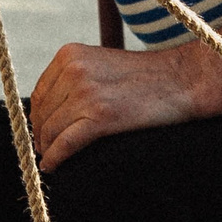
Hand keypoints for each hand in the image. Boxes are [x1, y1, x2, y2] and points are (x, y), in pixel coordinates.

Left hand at [28, 40, 221, 169]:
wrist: (183, 80)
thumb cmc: (146, 77)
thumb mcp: (101, 65)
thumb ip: (74, 79)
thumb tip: (48, 111)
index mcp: (70, 54)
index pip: (40, 92)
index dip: (38, 117)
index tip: (41, 132)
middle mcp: (73, 69)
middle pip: (41, 111)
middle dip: (41, 134)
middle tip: (44, 150)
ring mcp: (86, 92)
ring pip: (50, 129)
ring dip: (46, 148)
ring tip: (49, 159)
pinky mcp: (100, 117)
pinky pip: (65, 143)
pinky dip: (55, 158)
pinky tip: (52, 166)